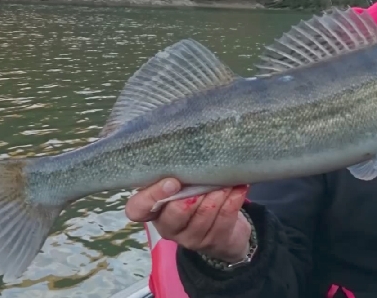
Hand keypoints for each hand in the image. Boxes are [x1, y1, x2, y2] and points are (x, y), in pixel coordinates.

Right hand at [125, 178, 251, 262]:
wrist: (225, 225)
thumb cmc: (197, 192)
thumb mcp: (184, 181)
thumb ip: (179, 167)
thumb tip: (184, 134)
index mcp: (153, 209)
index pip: (137, 209)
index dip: (151, 196)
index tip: (172, 181)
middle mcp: (167, 226)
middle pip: (173, 216)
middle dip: (192, 197)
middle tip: (205, 182)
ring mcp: (190, 238)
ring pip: (201, 219)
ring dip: (216, 197)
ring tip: (226, 181)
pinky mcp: (213, 242)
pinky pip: (223, 221)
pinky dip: (232, 201)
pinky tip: (239, 188)